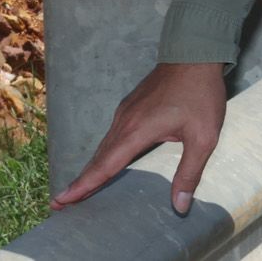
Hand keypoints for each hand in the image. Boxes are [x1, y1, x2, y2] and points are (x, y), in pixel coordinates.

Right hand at [49, 61, 228, 215]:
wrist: (194, 54)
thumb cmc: (200, 95)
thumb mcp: (203, 138)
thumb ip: (189, 173)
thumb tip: (179, 207)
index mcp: (137, 131)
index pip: (105, 166)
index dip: (84, 186)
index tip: (62, 200)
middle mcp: (124, 122)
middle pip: (97, 158)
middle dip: (79, 182)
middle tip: (59, 204)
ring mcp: (125, 112)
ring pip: (103, 147)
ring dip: (90, 169)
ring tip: (78, 190)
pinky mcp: (130, 107)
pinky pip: (111, 136)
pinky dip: (101, 154)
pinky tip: (104, 163)